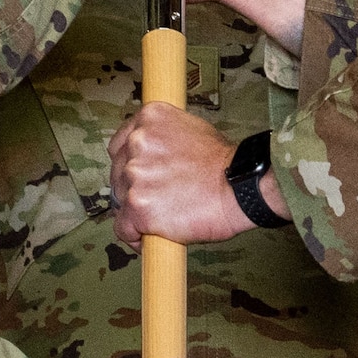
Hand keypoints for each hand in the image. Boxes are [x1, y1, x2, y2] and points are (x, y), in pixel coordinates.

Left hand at [108, 103, 286, 247]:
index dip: (128, 165)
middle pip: (118, 174)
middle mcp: (137, 143)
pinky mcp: (138, 206)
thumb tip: (153, 156)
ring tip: (162, 219)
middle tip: (157, 200)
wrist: (239, 186)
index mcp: (148, 119)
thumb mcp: (190, 130)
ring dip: (136, 212)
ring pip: (120, 201)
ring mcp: (135, 175)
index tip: (139, 177)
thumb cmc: (224, 163)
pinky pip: (123, 228)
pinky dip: (134, 236)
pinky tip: (149, 238)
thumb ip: (163, 138)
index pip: (119, 145)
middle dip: (133, 189)